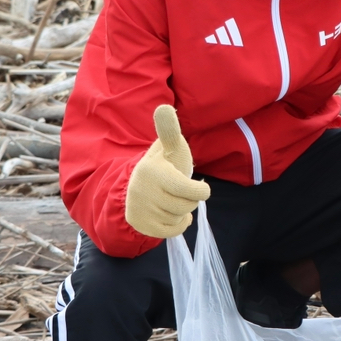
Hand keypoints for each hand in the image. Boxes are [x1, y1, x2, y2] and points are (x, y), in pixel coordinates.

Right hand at [125, 105, 210, 238]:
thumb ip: (170, 130)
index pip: (188, 190)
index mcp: (152, 170)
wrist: (139, 185)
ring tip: (174, 199)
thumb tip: (164, 108)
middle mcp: (142, 191)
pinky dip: (178, 225)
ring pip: (179, 218)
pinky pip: (171, 232)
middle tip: (182, 191)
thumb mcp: (170, 147)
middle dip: (190, 199)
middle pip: (186, 205)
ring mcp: (139, 208)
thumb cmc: (165, 165)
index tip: (201, 187)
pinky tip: (172, 214)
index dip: (200, 191)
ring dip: (183, 211)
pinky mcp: (140, 224)